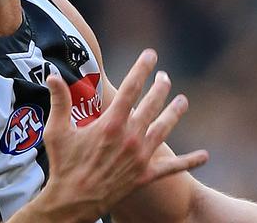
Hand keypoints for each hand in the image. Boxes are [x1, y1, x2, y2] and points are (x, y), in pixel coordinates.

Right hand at [35, 49, 208, 221]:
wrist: (73, 201)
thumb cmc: (64, 165)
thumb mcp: (57, 130)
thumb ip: (59, 101)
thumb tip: (52, 75)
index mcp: (110, 123)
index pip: (131, 88)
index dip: (141, 68)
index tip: (150, 54)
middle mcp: (130, 137)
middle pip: (151, 105)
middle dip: (160, 87)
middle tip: (165, 75)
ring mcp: (140, 157)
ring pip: (164, 129)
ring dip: (175, 113)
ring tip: (183, 100)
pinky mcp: (145, 175)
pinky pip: (172, 167)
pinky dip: (189, 161)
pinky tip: (204, 156)